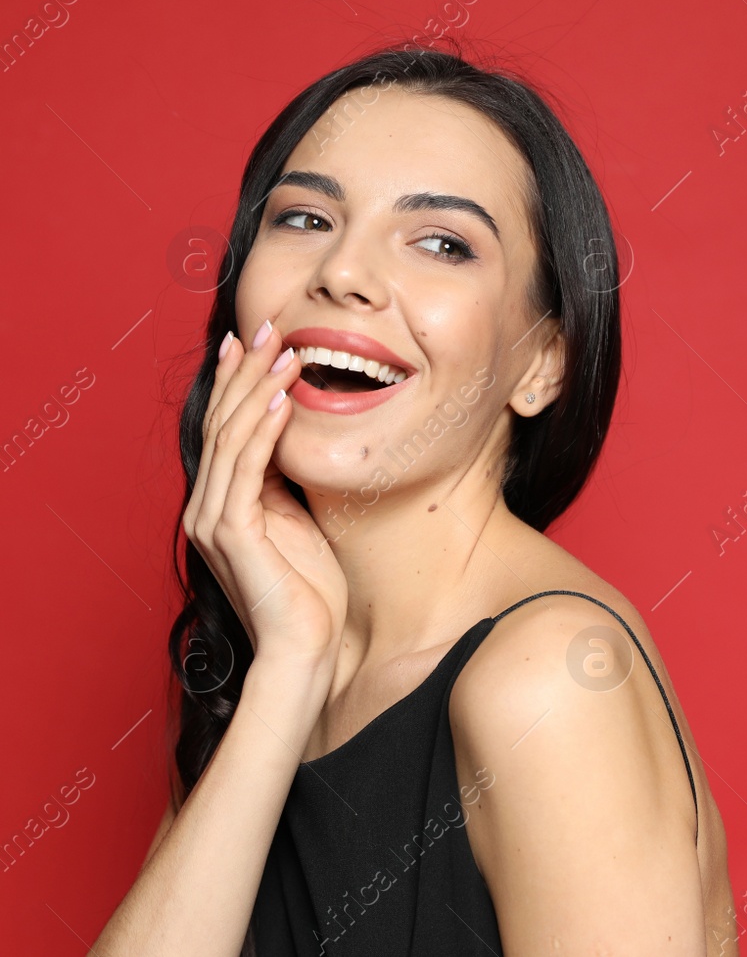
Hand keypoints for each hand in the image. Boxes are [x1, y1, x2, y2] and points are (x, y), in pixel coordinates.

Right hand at [181, 320, 348, 678]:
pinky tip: (285, 402)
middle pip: (222, 422)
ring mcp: (214, 519)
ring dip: (260, 390)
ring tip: (285, 352)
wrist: (306, 647)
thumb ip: (286, 480)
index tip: (255, 339)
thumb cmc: (311, 590)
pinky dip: (265, 431)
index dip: (237, 381)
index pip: (225, 427)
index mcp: (222, 502)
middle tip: (268, 326)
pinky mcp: (232, 533)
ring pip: (232, 438)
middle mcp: (208, 506)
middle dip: (245, 371)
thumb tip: (297, 434)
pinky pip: (247, 470)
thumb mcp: (299, 519)